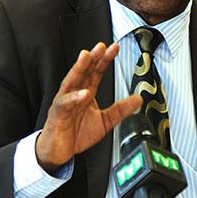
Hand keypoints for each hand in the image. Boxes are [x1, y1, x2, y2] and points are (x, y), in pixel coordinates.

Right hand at [35, 42, 141, 170]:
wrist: (59, 151)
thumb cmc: (76, 133)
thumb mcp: (104, 121)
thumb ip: (120, 109)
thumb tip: (138, 99)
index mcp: (86, 93)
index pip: (96, 72)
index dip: (105, 60)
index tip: (114, 48)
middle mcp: (75, 93)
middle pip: (83, 71)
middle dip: (92, 58)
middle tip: (101, 46)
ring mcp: (65, 102)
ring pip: (71, 81)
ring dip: (79, 68)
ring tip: (87, 57)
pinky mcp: (58, 114)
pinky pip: (65, 104)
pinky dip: (74, 98)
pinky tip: (83, 93)